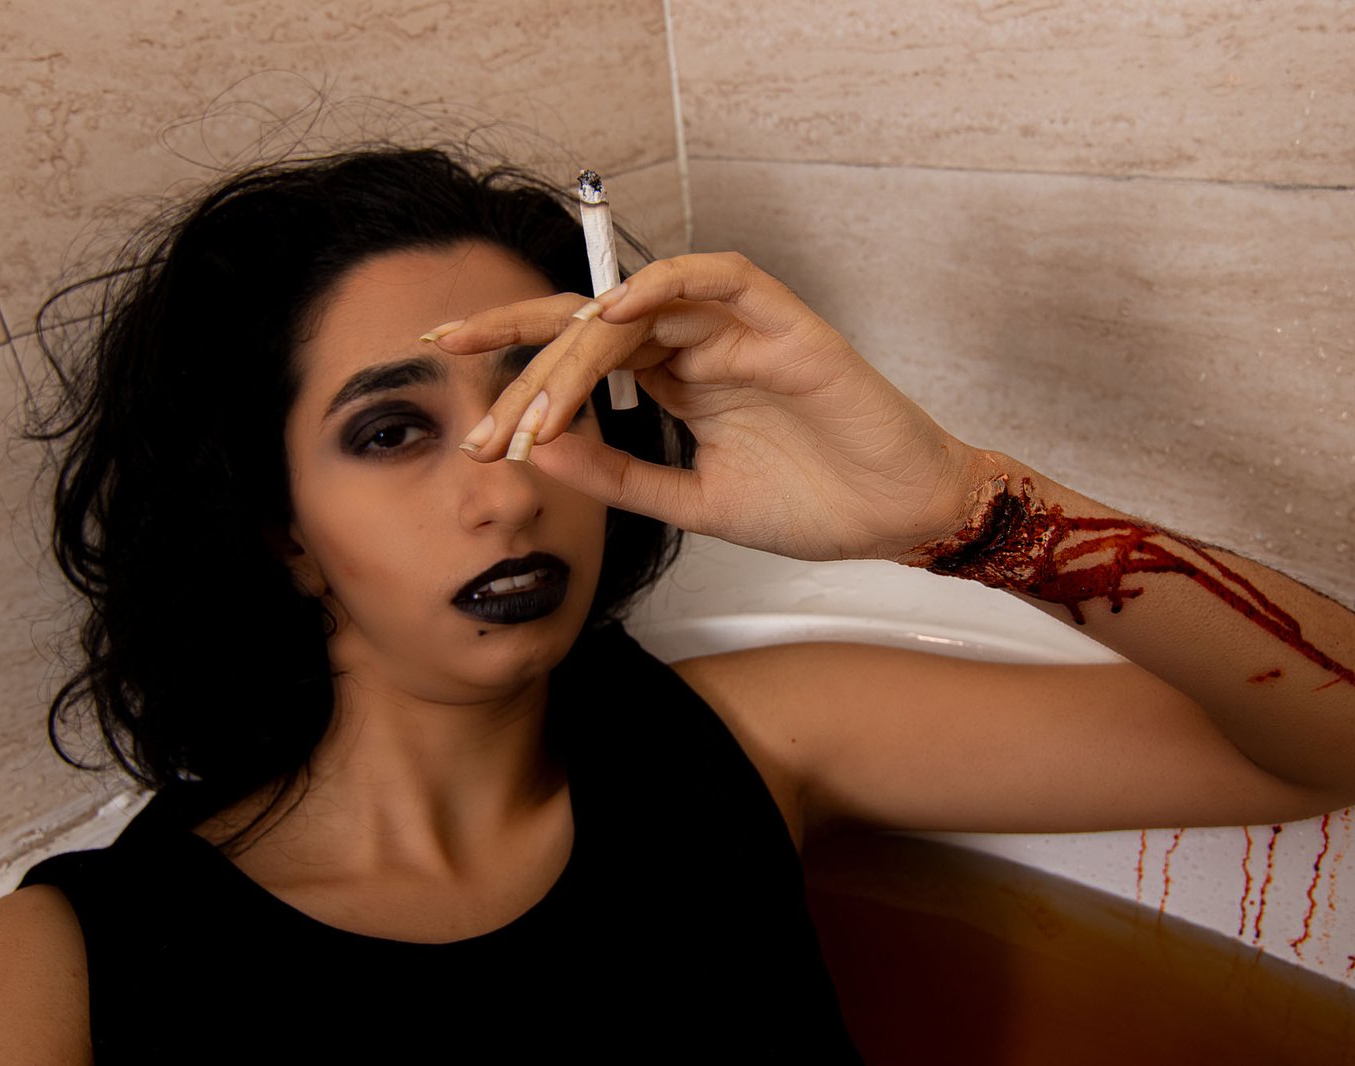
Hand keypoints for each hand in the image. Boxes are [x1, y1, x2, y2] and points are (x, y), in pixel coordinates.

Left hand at [433, 252, 993, 560]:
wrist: (894, 517)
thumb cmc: (811, 504)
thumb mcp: (693, 502)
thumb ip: (621, 476)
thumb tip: (540, 451)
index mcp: (675, 381)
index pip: (581, 360)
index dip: (517, 371)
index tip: (459, 409)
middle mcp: (697, 346)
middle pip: (593, 329)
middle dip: (524, 358)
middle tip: (475, 408)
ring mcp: (738, 330)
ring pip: (640, 308)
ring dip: (580, 348)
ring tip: (536, 400)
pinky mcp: (784, 322)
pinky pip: (719, 278)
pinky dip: (664, 287)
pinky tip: (614, 316)